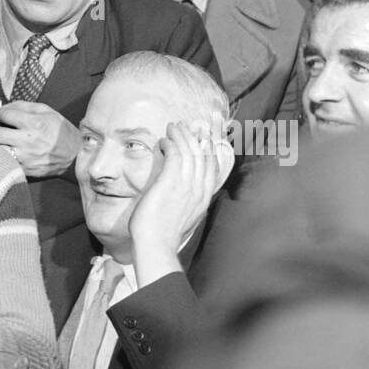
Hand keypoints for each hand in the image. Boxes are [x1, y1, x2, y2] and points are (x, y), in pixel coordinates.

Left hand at [0, 100, 80, 177]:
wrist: (75, 154)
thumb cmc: (59, 129)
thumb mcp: (45, 110)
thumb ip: (22, 106)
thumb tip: (2, 107)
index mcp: (33, 123)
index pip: (4, 114)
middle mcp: (27, 140)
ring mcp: (25, 157)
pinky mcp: (25, 169)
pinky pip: (4, 162)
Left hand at [130, 121, 226, 283]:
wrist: (156, 244)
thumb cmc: (164, 232)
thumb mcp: (184, 213)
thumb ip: (188, 198)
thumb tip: (182, 186)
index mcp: (204, 196)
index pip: (212, 166)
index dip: (209, 148)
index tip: (205, 135)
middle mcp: (199, 189)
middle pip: (204, 154)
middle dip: (197, 136)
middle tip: (188, 124)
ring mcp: (187, 185)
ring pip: (190, 151)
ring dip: (182, 136)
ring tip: (173, 127)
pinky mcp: (172, 182)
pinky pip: (176, 154)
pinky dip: (171, 144)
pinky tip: (164, 141)